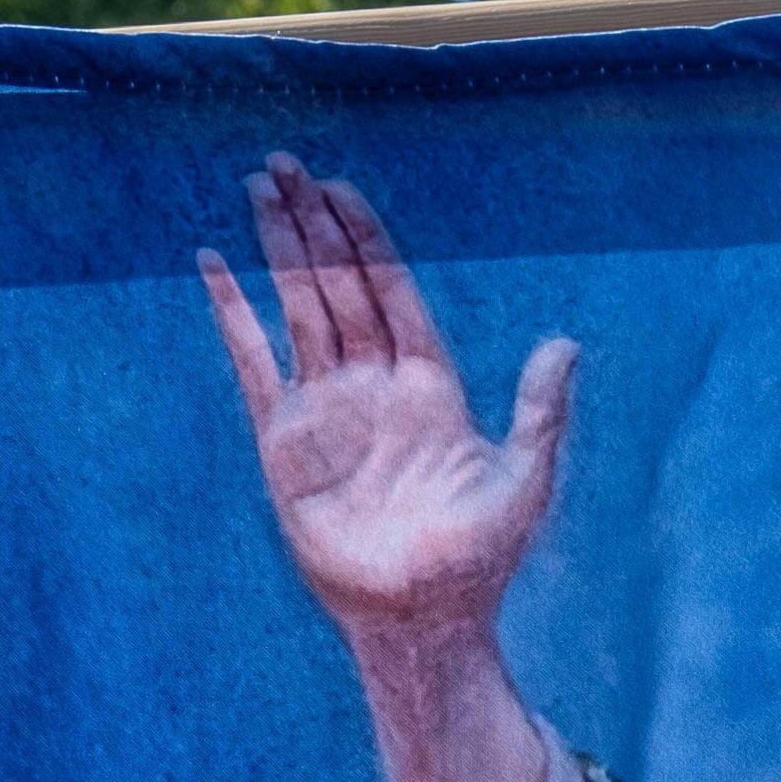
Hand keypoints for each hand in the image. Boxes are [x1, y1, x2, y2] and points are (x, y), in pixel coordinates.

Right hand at [197, 158, 579, 643]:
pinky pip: (253, 364)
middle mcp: (373, 384)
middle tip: (284, 162)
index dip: (366, 239)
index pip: (391, 290)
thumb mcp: (524, 482)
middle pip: (338, 284)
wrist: (419, 618)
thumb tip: (567, 344)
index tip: (341, 188)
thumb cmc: (478, 558)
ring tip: (257, 188)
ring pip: (297, 308)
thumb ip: (542, 412)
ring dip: (279, 249)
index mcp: (428, 382)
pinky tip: (214, 267)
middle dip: (313, 223)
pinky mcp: (283, 442)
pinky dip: (233, 316)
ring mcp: (325, 409)